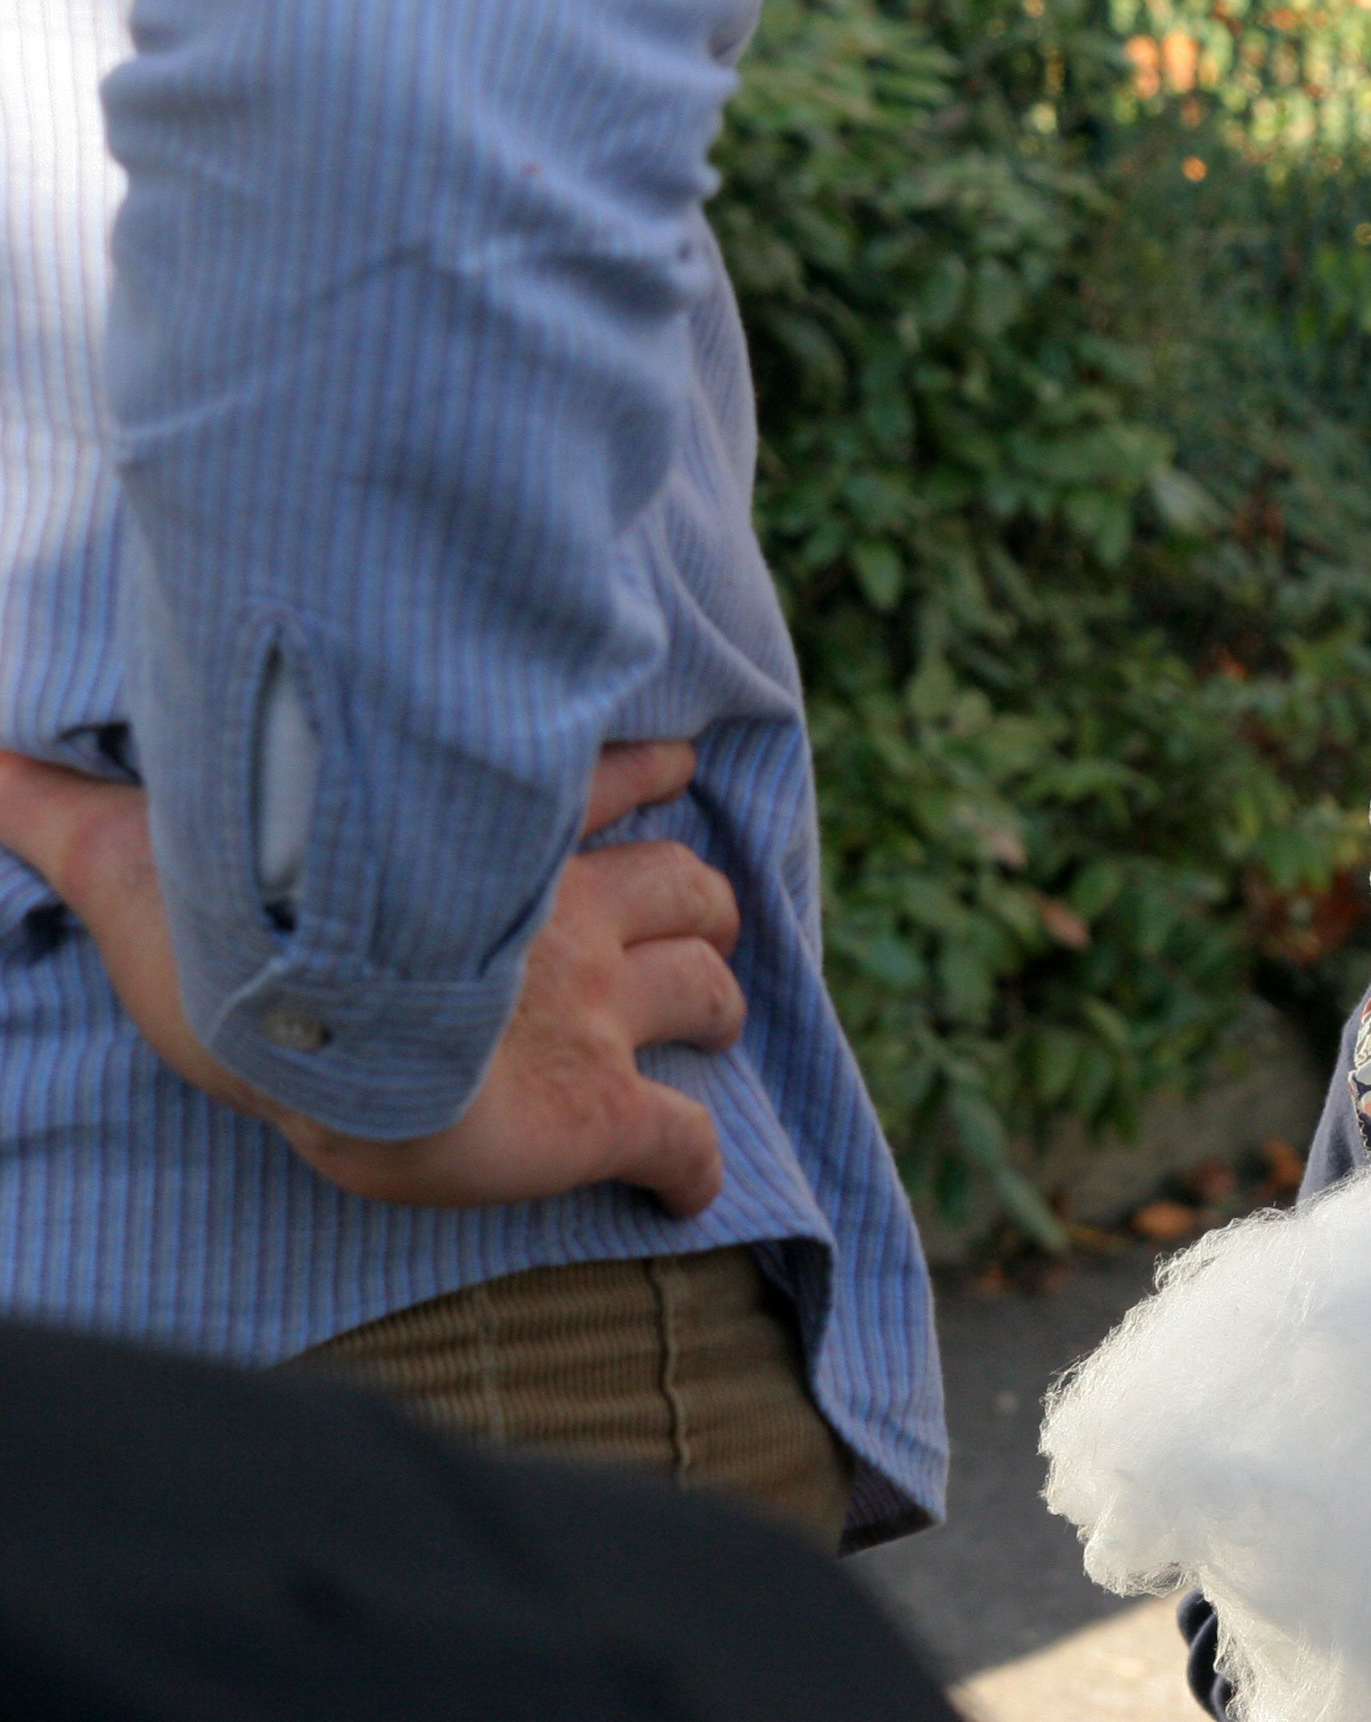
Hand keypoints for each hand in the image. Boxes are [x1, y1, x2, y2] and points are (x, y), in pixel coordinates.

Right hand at [0, 741, 746, 1214]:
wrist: (314, 1036)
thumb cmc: (232, 934)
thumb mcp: (134, 849)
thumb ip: (56, 805)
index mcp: (486, 849)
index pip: (594, 782)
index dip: (641, 770)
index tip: (674, 764)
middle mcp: (566, 925)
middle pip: (688, 887)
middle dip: (704, 905)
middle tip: (702, 927)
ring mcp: (596, 1018)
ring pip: (711, 992)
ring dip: (719, 1006)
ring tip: (713, 1023)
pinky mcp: (603, 1112)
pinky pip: (687, 1147)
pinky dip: (696, 1170)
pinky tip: (686, 1189)